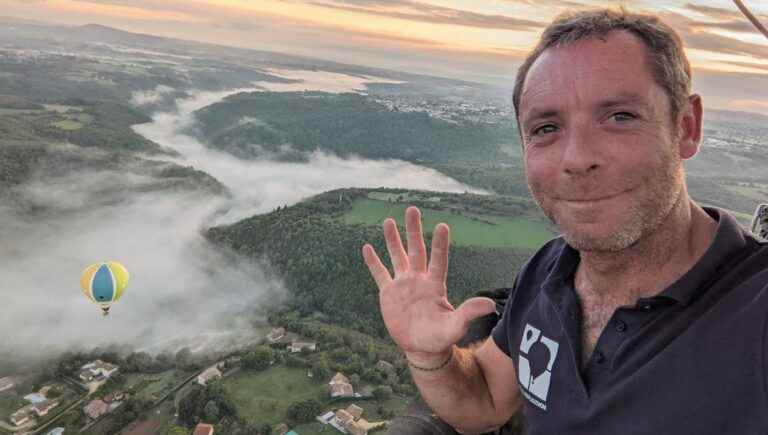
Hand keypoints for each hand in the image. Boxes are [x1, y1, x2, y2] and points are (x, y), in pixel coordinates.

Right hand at [362, 206, 495, 365]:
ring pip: (397, 256)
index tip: (442, 225)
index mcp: (435, 285)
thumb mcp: (455, 326)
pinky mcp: (388, 293)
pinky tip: (367, 247)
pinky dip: (373, 262)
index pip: (438, 260)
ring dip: (392, 239)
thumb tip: (490, 304)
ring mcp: (403, 284)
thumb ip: (468, 312)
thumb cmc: (440, 338)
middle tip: (412, 209)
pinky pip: (379, 273)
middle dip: (413, 230)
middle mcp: (419, 279)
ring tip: (387, 220)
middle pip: (416, 250)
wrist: (421, 348)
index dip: (440, 244)